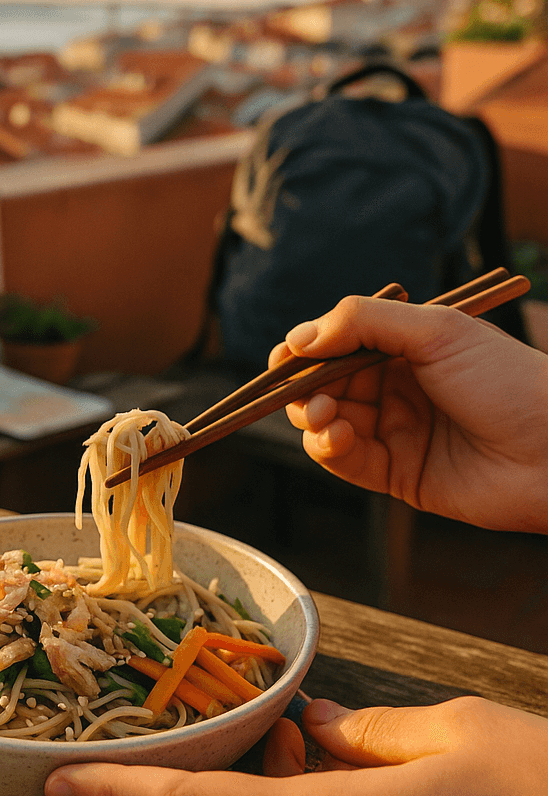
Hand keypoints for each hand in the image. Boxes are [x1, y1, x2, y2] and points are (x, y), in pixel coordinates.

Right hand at [269, 296, 547, 531]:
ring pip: (325, 423)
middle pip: (323, 385)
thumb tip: (300, 336)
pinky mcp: (395, 474)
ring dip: (313, 417)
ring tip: (325, 415)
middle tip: (306, 392)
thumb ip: (363, 322)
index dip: (305, 350)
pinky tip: (336, 436)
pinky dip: (328, 448)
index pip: (336, 344)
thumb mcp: (436, 330)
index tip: (286, 356)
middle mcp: (394, 388)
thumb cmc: (510, 380)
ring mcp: (393, 431)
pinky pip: (344, 460)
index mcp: (404, 348)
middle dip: (304, 387)